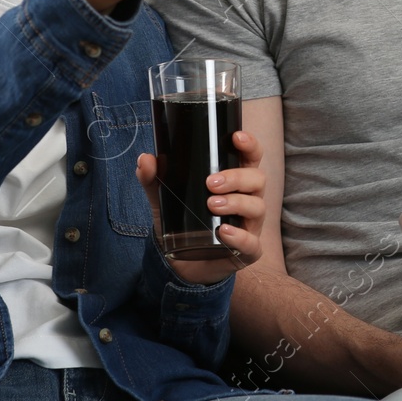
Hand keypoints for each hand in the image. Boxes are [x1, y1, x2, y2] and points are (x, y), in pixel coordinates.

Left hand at [136, 129, 265, 284]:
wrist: (184, 262)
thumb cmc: (184, 221)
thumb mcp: (166, 198)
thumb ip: (154, 179)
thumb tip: (145, 160)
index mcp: (236, 180)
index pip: (251, 157)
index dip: (250, 145)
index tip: (236, 138)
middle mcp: (249, 199)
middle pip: (257, 179)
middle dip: (236, 177)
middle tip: (211, 182)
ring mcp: (251, 225)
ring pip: (257, 207)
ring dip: (236, 203)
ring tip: (211, 204)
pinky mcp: (247, 251)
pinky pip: (252, 243)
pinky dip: (240, 236)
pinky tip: (224, 232)